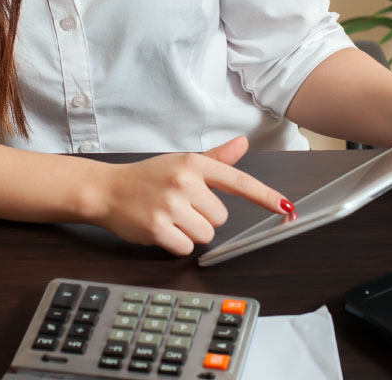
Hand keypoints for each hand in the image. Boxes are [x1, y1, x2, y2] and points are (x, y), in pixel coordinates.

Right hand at [83, 136, 290, 255]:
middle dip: (203, 218)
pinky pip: (186, 247)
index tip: (286, 207)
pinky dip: (175, 244)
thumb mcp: (181, 162)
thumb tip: (242, 144)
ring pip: (205, 235)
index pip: (238, 181)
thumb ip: (215, 158)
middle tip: (180, 207)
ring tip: (169, 217)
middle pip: (221, 218)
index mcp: (194, 163)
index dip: (265, 196)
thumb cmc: (146, 178)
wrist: (105, 190)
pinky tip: (161, 229)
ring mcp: (170, 205)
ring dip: (190, 233)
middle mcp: (184, 182)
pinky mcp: (158, 228)